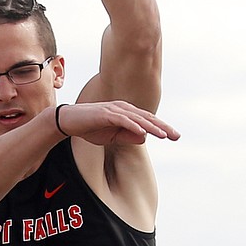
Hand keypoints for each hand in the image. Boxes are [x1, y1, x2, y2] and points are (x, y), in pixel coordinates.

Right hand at [57, 99, 178, 148]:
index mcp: (126, 113)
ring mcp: (115, 110)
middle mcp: (123, 108)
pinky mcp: (106, 113)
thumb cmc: (90, 128)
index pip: (148, 121)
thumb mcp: (112, 137)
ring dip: (151, 127)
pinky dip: (133, 126)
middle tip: (176, 136)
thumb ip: (128, 136)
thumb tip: (144, 137)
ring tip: (164, 135)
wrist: (69, 121)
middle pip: (147, 118)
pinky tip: (143, 132)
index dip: (161, 128)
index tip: (174, 137)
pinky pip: (123, 120)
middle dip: (163, 127)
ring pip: (138, 119)